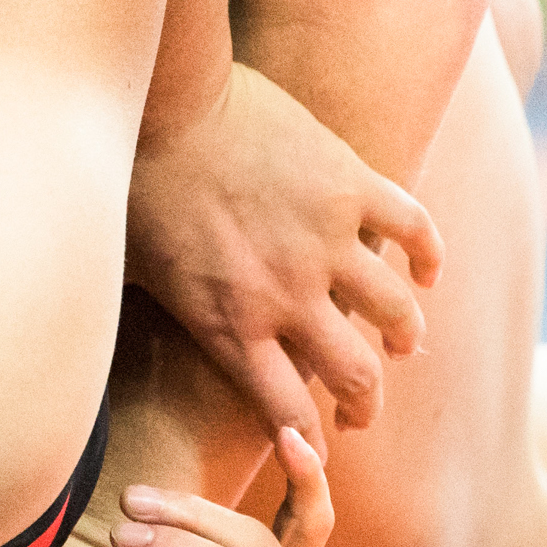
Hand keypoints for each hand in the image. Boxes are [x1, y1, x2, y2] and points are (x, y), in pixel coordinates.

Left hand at [125, 62, 440, 436]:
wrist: (163, 105)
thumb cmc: (131, 186)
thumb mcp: (131, 273)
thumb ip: (156, 314)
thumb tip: (118, 347)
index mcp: (230, 325)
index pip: (286, 411)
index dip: (309, 438)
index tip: (320, 442)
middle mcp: (287, 297)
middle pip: (355, 376)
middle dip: (366, 402)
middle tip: (363, 407)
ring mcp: (326, 243)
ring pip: (395, 313)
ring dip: (404, 334)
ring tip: (402, 341)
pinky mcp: (352, 187)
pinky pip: (412, 230)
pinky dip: (428, 255)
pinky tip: (427, 270)